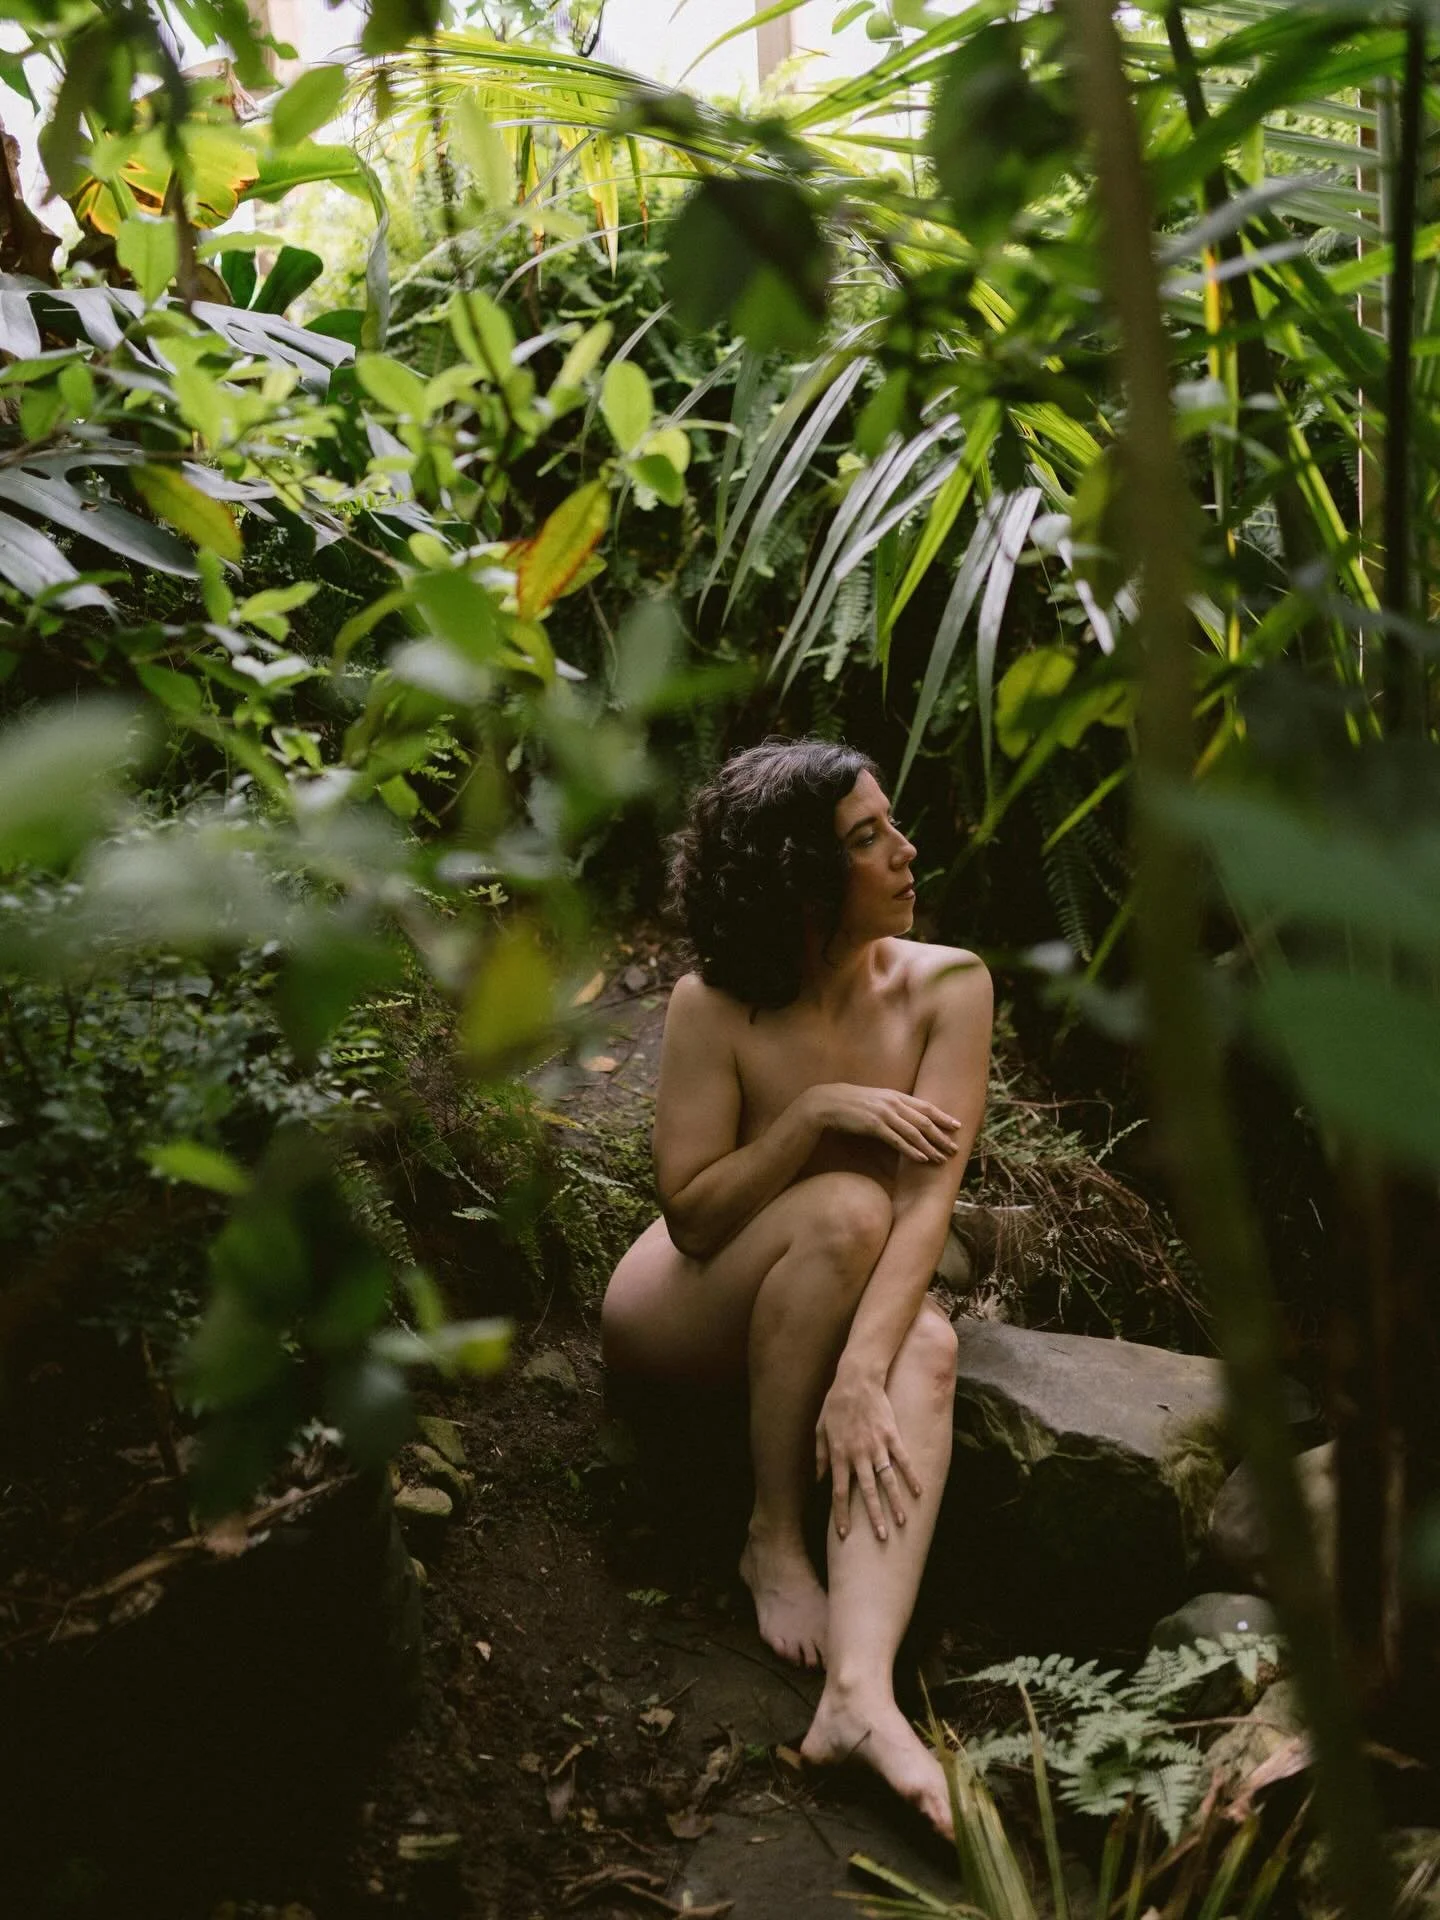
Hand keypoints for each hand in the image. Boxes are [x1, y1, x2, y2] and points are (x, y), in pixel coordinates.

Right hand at [803, 1081, 960, 1164]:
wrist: (828, 1102)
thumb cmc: (852, 1103)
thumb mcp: (876, 1100)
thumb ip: (893, 1106)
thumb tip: (909, 1118)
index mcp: (895, 1095)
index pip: (925, 1106)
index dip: (943, 1116)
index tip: (956, 1126)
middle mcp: (893, 1103)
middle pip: (924, 1121)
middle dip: (941, 1136)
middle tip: (954, 1148)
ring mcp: (884, 1114)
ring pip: (914, 1132)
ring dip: (930, 1147)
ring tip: (941, 1158)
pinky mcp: (874, 1126)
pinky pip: (897, 1140)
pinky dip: (911, 1150)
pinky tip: (921, 1158)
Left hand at [815, 1365, 923, 1541]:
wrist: (856, 1379)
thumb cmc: (835, 1404)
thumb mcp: (820, 1429)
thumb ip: (820, 1456)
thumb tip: (819, 1479)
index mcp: (838, 1454)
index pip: (839, 1492)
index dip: (841, 1514)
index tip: (844, 1534)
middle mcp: (858, 1454)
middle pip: (866, 1492)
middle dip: (873, 1517)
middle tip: (880, 1538)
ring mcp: (876, 1445)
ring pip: (886, 1480)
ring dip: (894, 1503)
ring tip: (902, 1522)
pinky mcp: (892, 1435)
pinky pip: (903, 1460)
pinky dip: (911, 1477)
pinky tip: (919, 1493)